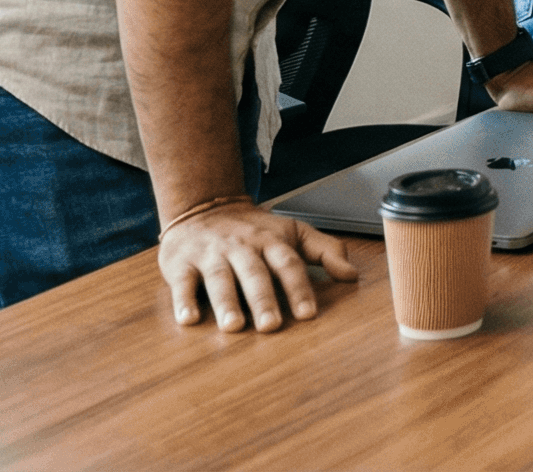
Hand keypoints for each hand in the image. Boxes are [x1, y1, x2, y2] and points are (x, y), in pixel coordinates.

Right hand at [160, 199, 358, 332]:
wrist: (204, 206)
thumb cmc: (253, 229)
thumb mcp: (293, 232)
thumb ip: (325, 251)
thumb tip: (351, 275)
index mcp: (271, 241)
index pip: (288, 264)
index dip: (299, 288)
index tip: (308, 314)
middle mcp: (242, 247)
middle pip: (254, 273)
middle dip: (263, 299)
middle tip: (271, 325)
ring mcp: (211, 254)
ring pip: (220, 277)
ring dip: (226, 302)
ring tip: (234, 326)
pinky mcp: (181, 262)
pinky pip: (182, 282)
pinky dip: (183, 300)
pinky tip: (189, 319)